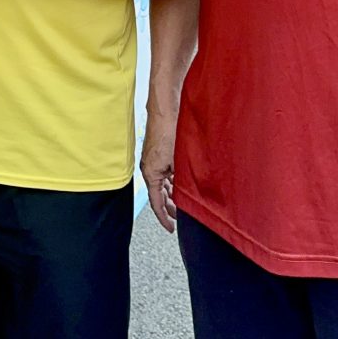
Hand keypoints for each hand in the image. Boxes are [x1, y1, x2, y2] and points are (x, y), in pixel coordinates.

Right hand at [140, 113, 177, 232]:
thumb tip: (187, 195)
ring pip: (162, 184)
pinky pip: (164, 173)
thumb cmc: (168, 132)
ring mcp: (154, 160)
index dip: (164, 217)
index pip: (156, 202)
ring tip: (183, 202)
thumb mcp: (178, 162)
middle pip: (159, 194)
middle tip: (179, 217)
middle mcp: (149, 168)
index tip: (170, 227)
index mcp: (151, 173)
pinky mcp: (158, 153)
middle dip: (169, 207)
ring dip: (172, 194)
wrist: (166, 111)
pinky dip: (172, 181)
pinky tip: (182, 183)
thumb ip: (181, 181)